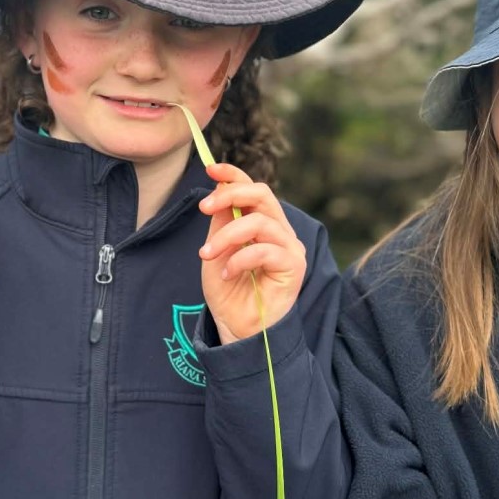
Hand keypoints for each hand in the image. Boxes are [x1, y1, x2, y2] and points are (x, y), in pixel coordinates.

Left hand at [197, 162, 306, 343]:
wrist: (238, 328)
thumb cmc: (229, 290)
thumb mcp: (217, 249)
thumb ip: (221, 220)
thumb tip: (219, 186)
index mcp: (263, 223)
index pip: (253, 189)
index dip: (233, 175)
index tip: (210, 169)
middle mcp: (280, 231)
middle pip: (262, 195)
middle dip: (229, 195)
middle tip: (204, 209)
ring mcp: (290, 247)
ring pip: (260, 222)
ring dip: (226, 236)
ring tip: (206, 255)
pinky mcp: (294, 266)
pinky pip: (265, 250)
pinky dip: (240, 259)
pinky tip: (227, 274)